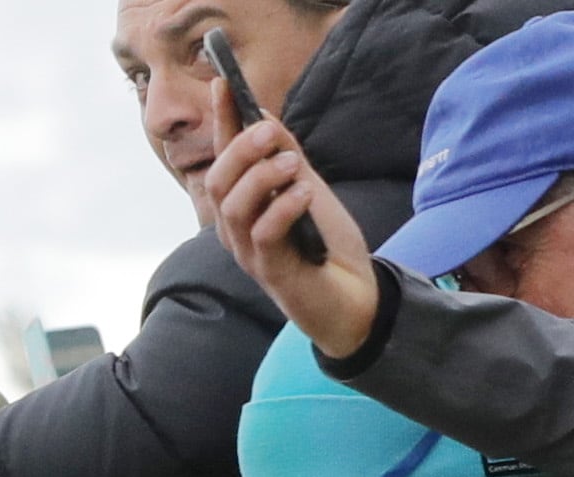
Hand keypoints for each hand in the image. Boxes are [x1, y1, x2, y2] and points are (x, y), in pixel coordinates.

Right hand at [199, 109, 379, 355]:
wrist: (355, 296)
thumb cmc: (326, 246)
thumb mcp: (308, 187)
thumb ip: (286, 156)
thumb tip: (262, 116)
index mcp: (244, 206)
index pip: (224, 157)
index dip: (222, 120)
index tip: (223, 83)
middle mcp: (238, 230)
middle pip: (217, 180)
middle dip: (242, 149)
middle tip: (273, 133)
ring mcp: (250, 253)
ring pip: (233, 206)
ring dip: (262, 176)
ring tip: (295, 165)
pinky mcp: (269, 273)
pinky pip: (263, 234)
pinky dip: (282, 208)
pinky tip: (304, 195)